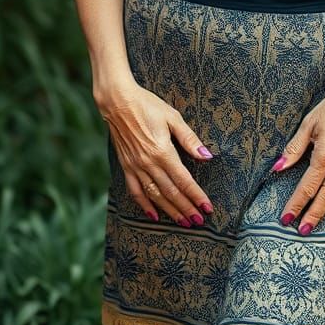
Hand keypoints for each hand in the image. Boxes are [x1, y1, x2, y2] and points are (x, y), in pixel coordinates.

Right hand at [99, 82, 215, 226]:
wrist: (117, 102)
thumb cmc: (147, 105)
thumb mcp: (172, 117)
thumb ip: (189, 139)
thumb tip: (206, 156)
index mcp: (162, 151)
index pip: (183, 180)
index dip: (196, 196)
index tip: (207, 208)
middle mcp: (148, 163)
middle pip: (171, 192)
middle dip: (186, 208)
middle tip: (199, 221)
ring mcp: (135, 166)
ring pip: (155, 195)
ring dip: (170, 210)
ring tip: (183, 222)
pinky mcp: (126, 166)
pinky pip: (135, 190)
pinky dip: (144, 205)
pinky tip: (154, 214)